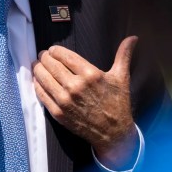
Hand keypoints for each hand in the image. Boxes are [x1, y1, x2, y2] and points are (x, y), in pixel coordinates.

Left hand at [32, 36, 138, 168]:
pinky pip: (41, 94)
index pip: (64, 55)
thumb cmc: (117, 103)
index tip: (52, 50)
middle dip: (44, 58)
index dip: (55, 50)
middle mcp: (76, 86)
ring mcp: (65, 100)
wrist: (114, 133)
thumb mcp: (121, 77)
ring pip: (43, 77)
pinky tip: (38, 80)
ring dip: (37, 69)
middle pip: (51, 64)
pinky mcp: (58, 113)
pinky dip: (37, 85)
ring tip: (37, 65)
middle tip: (43, 56)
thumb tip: (133, 37)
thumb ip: (123, 55)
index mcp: (91, 74)